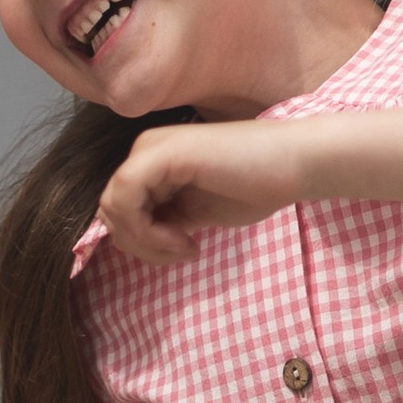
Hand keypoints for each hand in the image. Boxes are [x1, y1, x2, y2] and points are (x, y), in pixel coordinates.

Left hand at [97, 119, 311, 264]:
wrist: (291, 163)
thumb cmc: (253, 186)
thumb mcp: (194, 212)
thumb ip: (163, 220)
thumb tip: (130, 240)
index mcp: (152, 163)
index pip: (118, 209)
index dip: (140, 242)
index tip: (178, 253)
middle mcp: (145, 151)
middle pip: (110, 210)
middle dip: (140, 245)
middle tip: (180, 253)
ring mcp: (151, 149)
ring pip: (113, 207)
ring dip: (145, 242)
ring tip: (184, 247)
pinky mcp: (162, 154)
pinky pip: (126, 197)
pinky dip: (148, 231)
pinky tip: (184, 239)